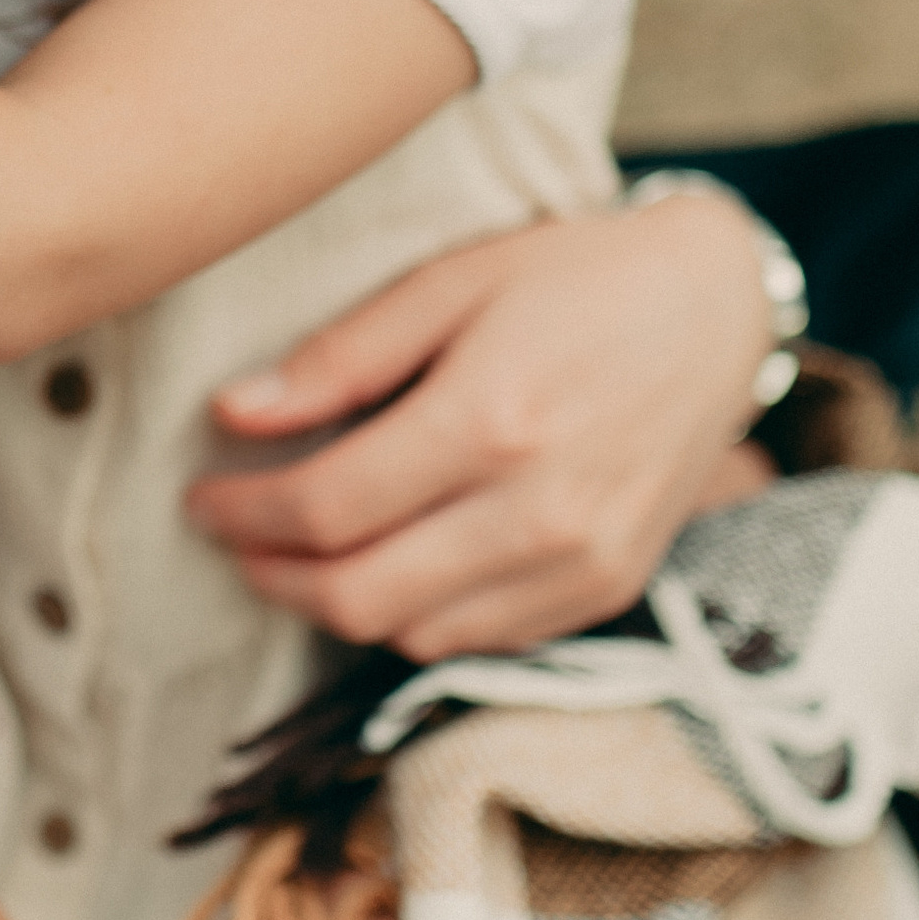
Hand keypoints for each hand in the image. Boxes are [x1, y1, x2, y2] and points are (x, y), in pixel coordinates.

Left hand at [187, 194, 774, 659]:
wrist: (716, 309)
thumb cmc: (577, 278)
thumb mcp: (451, 282)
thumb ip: (341, 358)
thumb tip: (233, 415)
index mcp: (492, 419)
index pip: (328, 508)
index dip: (244, 515)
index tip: (201, 497)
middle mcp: (540, 509)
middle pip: (359, 594)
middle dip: (272, 575)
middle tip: (233, 536)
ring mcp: (581, 561)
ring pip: (412, 635)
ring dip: (336, 604)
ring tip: (300, 551)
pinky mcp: (607, 589)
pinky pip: (479, 641)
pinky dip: (414, 618)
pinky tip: (388, 565)